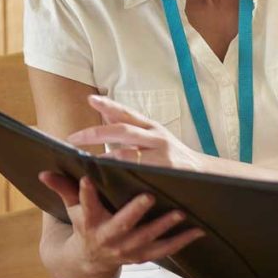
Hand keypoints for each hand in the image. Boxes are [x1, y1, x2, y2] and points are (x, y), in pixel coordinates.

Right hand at [38, 171, 204, 275]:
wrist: (90, 260)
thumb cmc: (85, 224)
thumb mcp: (72, 209)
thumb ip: (64, 189)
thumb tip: (43, 172)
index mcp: (90, 223)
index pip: (85, 206)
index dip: (85, 194)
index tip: (87, 179)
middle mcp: (108, 238)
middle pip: (121, 225)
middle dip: (134, 212)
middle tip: (149, 196)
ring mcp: (127, 249)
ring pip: (146, 239)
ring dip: (164, 227)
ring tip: (181, 213)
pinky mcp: (143, 256)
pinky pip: (164, 250)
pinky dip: (181, 241)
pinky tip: (198, 230)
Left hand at [66, 95, 201, 170]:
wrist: (204, 174)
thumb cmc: (174, 157)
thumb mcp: (156, 138)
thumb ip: (132, 130)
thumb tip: (105, 116)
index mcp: (153, 127)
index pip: (128, 114)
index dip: (109, 106)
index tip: (91, 100)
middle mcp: (157, 137)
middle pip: (123, 130)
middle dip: (96, 133)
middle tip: (73, 138)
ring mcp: (161, 155)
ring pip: (127, 154)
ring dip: (104, 158)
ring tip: (85, 162)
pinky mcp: (165, 171)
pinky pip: (138, 172)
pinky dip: (121, 174)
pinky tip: (107, 177)